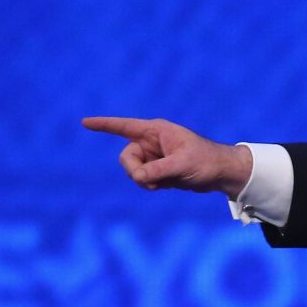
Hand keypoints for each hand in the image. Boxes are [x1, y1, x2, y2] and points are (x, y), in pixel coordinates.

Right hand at [82, 117, 253, 198]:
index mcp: (157, 131)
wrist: (221, 173)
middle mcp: (152, 142)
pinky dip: (151, 184)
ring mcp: (154, 156)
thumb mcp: (182, 165)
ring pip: (133, 170)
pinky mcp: (158, 169)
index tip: (85, 122)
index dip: (104, 125)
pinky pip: (143, 179)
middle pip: (126, 157)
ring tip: (164, 183)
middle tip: (149, 181)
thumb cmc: (206, 161)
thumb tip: (137, 177)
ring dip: (144, 180)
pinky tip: (169, 184)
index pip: (124, 126)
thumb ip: (157, 170)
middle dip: (134, 171)